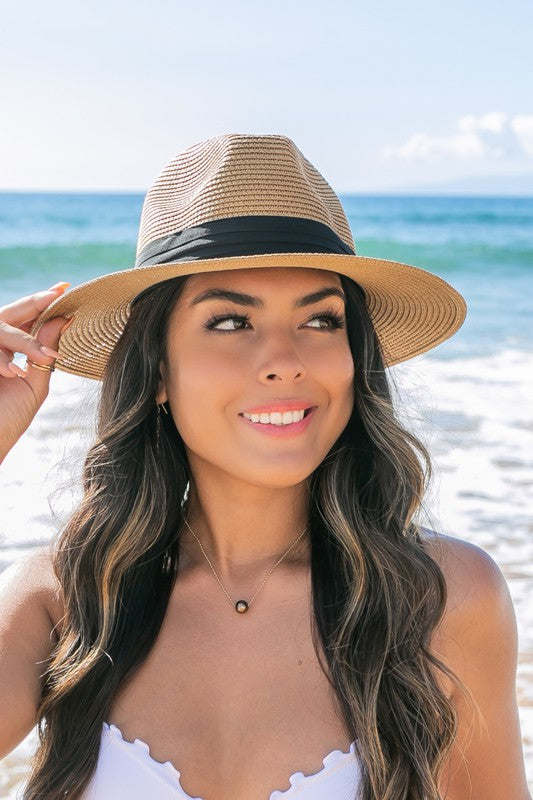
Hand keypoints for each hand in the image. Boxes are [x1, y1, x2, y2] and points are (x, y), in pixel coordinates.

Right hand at [0, 283, 72, 462]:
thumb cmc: (9, 417)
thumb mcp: (35, 383)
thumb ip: (45, 351)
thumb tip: (64, 319)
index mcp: (9, 349)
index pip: (26, 319)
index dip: (42, 302)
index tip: (64, 287)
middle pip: (9, 314)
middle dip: (33, 303)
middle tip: (56, 296)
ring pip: (0, 330)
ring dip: (23, 341)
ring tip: (43, 357)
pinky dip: (2, 360)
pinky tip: (17, 372)